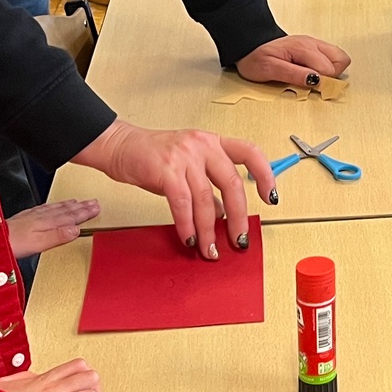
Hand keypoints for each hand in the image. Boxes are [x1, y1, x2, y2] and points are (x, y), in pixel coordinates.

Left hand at [6, 198, 98, 258]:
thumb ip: (58, 236)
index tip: (96, 208)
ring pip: (57, 208)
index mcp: (47, 223)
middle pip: (66, 210)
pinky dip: (54, 205)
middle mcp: (42, 217)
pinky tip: (54, 206)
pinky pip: (46, 208)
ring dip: (70, 204)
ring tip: (79, 202)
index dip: (85, 213)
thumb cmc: (13, 244)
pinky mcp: (25, 217)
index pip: (71, 217)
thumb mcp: (39, 243)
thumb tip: (76, 229)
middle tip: (94, 202)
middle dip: (81, 206)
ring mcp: (33, 216)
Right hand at [72, 120, 274, 258]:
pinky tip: (190, 238)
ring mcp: (184, 156)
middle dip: (239, 218)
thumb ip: (208, 187)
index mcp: (214, 142)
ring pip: (206, 199)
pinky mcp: (165, 169)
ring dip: (209, 230)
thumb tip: (224, 214)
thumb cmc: (154, 157)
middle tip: (240, 240)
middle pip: (232, 184)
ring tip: (210, 249)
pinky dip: (188, 225)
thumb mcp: (188, 167)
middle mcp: (203, 146)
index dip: (265, 175)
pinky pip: (182, 203)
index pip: (250, 153)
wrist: (121, 146)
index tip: (271, 198)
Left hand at [235, 34, 352, 88]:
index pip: (328, 68)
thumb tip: (315, 80)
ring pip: (340, 58)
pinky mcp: (315, 48)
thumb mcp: (269, 69)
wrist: (249, 46)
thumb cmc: (256, 57)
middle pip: (340, 61)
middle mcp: (312, 43)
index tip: (312, 88)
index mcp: (302, 47)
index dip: (322, 83)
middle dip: (331, 76)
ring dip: (333, 71)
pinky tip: (315, 72)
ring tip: (315, 78)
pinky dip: (329, 67)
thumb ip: (294, 75)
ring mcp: (315, 44)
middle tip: (314, 83)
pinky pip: (333, 57)